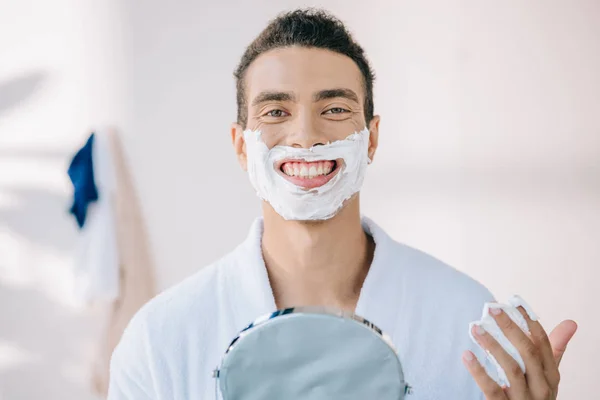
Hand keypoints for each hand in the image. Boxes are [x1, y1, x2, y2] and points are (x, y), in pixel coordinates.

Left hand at [462, 307, 576, 398]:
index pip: (543, 344)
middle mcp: (542, 388)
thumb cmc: (535, 394)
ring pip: (511, 369)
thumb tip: (570, 322)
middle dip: (510, 328)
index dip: (529, 322)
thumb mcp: (546, 375)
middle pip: (528, 353)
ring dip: (492, 345)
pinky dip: (479, 372)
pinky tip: (466, 355)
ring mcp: (524, 399)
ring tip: (475, 328)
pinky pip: (492, 390)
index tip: (514, 303)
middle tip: (492, 309)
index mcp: (551, 376)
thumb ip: (554, 349)